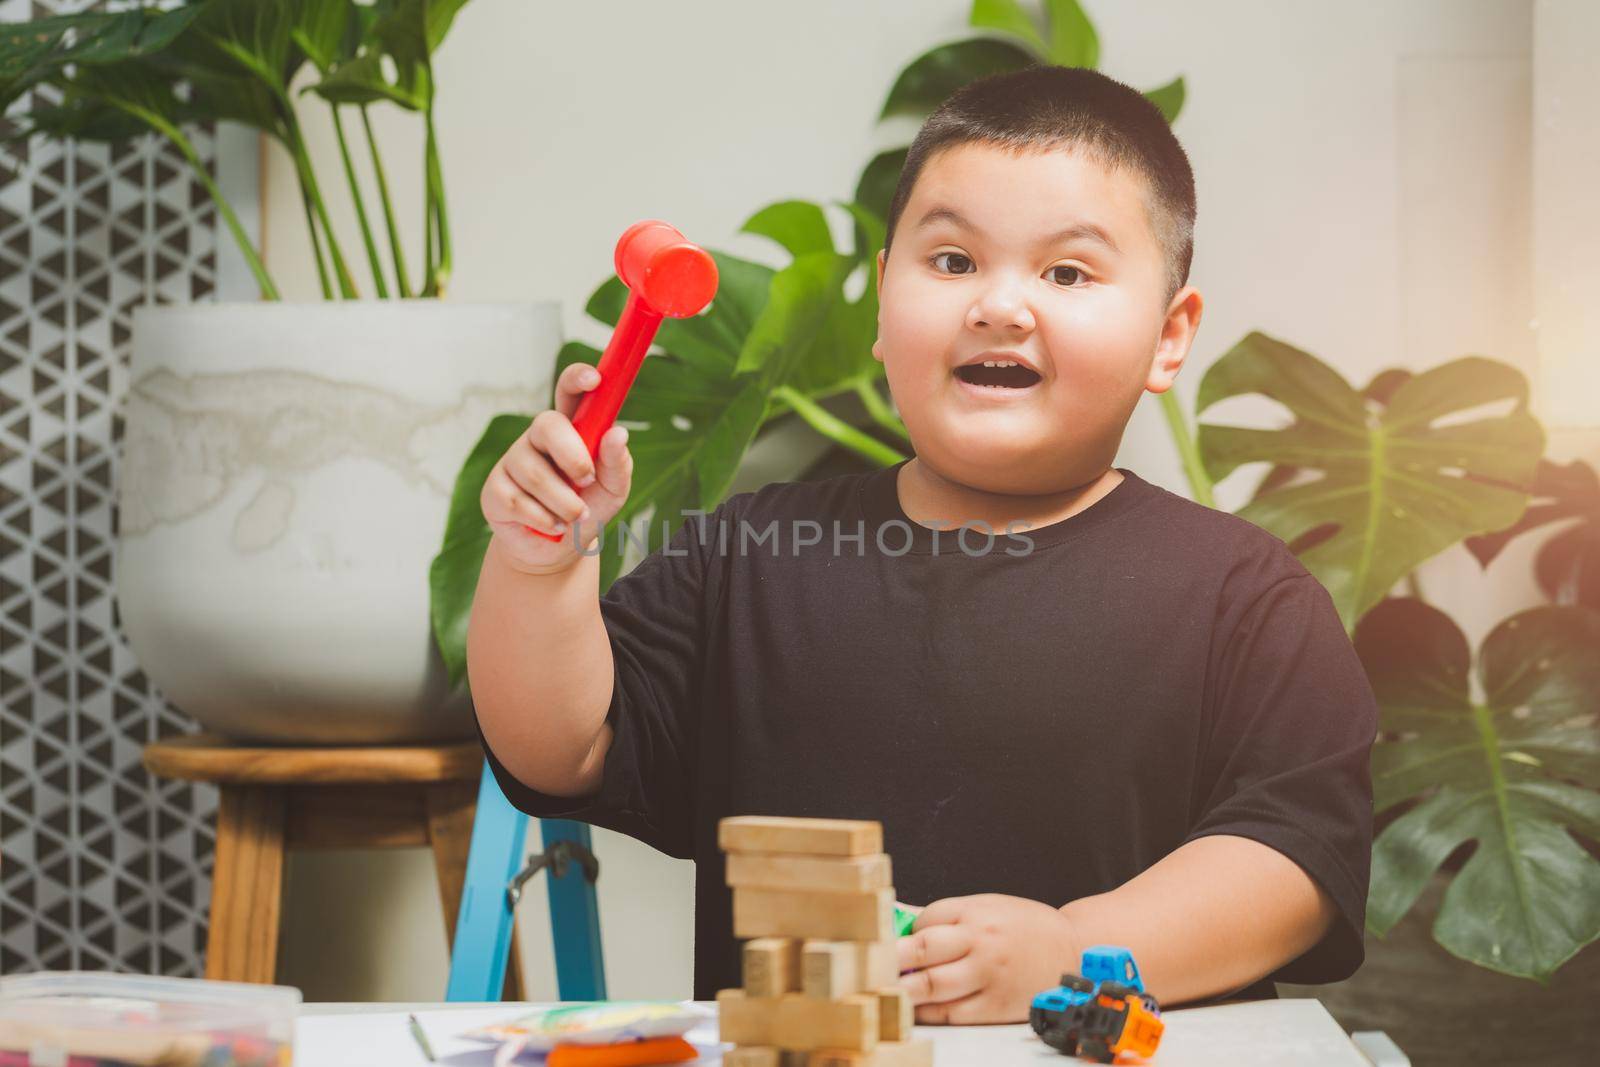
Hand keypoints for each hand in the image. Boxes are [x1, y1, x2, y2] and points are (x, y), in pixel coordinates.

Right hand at [481, 362, 633, 574]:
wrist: (560, 551)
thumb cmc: (588, 509)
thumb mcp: (613, 489)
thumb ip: (617, 462)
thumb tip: (618, 433)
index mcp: (570, 429)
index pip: (569, 392)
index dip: (577, 378)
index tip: (595, 379)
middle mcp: (538, 438)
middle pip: (547, 424)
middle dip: (573, 456)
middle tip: (587, 480)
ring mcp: (513, 461)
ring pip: (536, 474)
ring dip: (565, 503)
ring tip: (575, 517)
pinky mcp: (495, 489)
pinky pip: (519, 501)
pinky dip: (545, 520)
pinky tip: (553, 527)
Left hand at [896, 894, 1079, 1024]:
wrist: (1074, 953)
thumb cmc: (1025, 928)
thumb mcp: (989, 906)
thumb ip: (950, 916)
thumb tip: (906, 928)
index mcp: (977, 912)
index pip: (925, 920)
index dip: (904, 933)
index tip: (891, 941)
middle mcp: (980, 942)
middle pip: (921, 951)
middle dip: (889, 960)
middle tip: (867, 966)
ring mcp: (987, 975)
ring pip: (931, 986)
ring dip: (902, 991)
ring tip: (882, 991)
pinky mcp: (995, 1006)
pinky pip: (951, 1013)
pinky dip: (929, 1012)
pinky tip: (917, 1009)